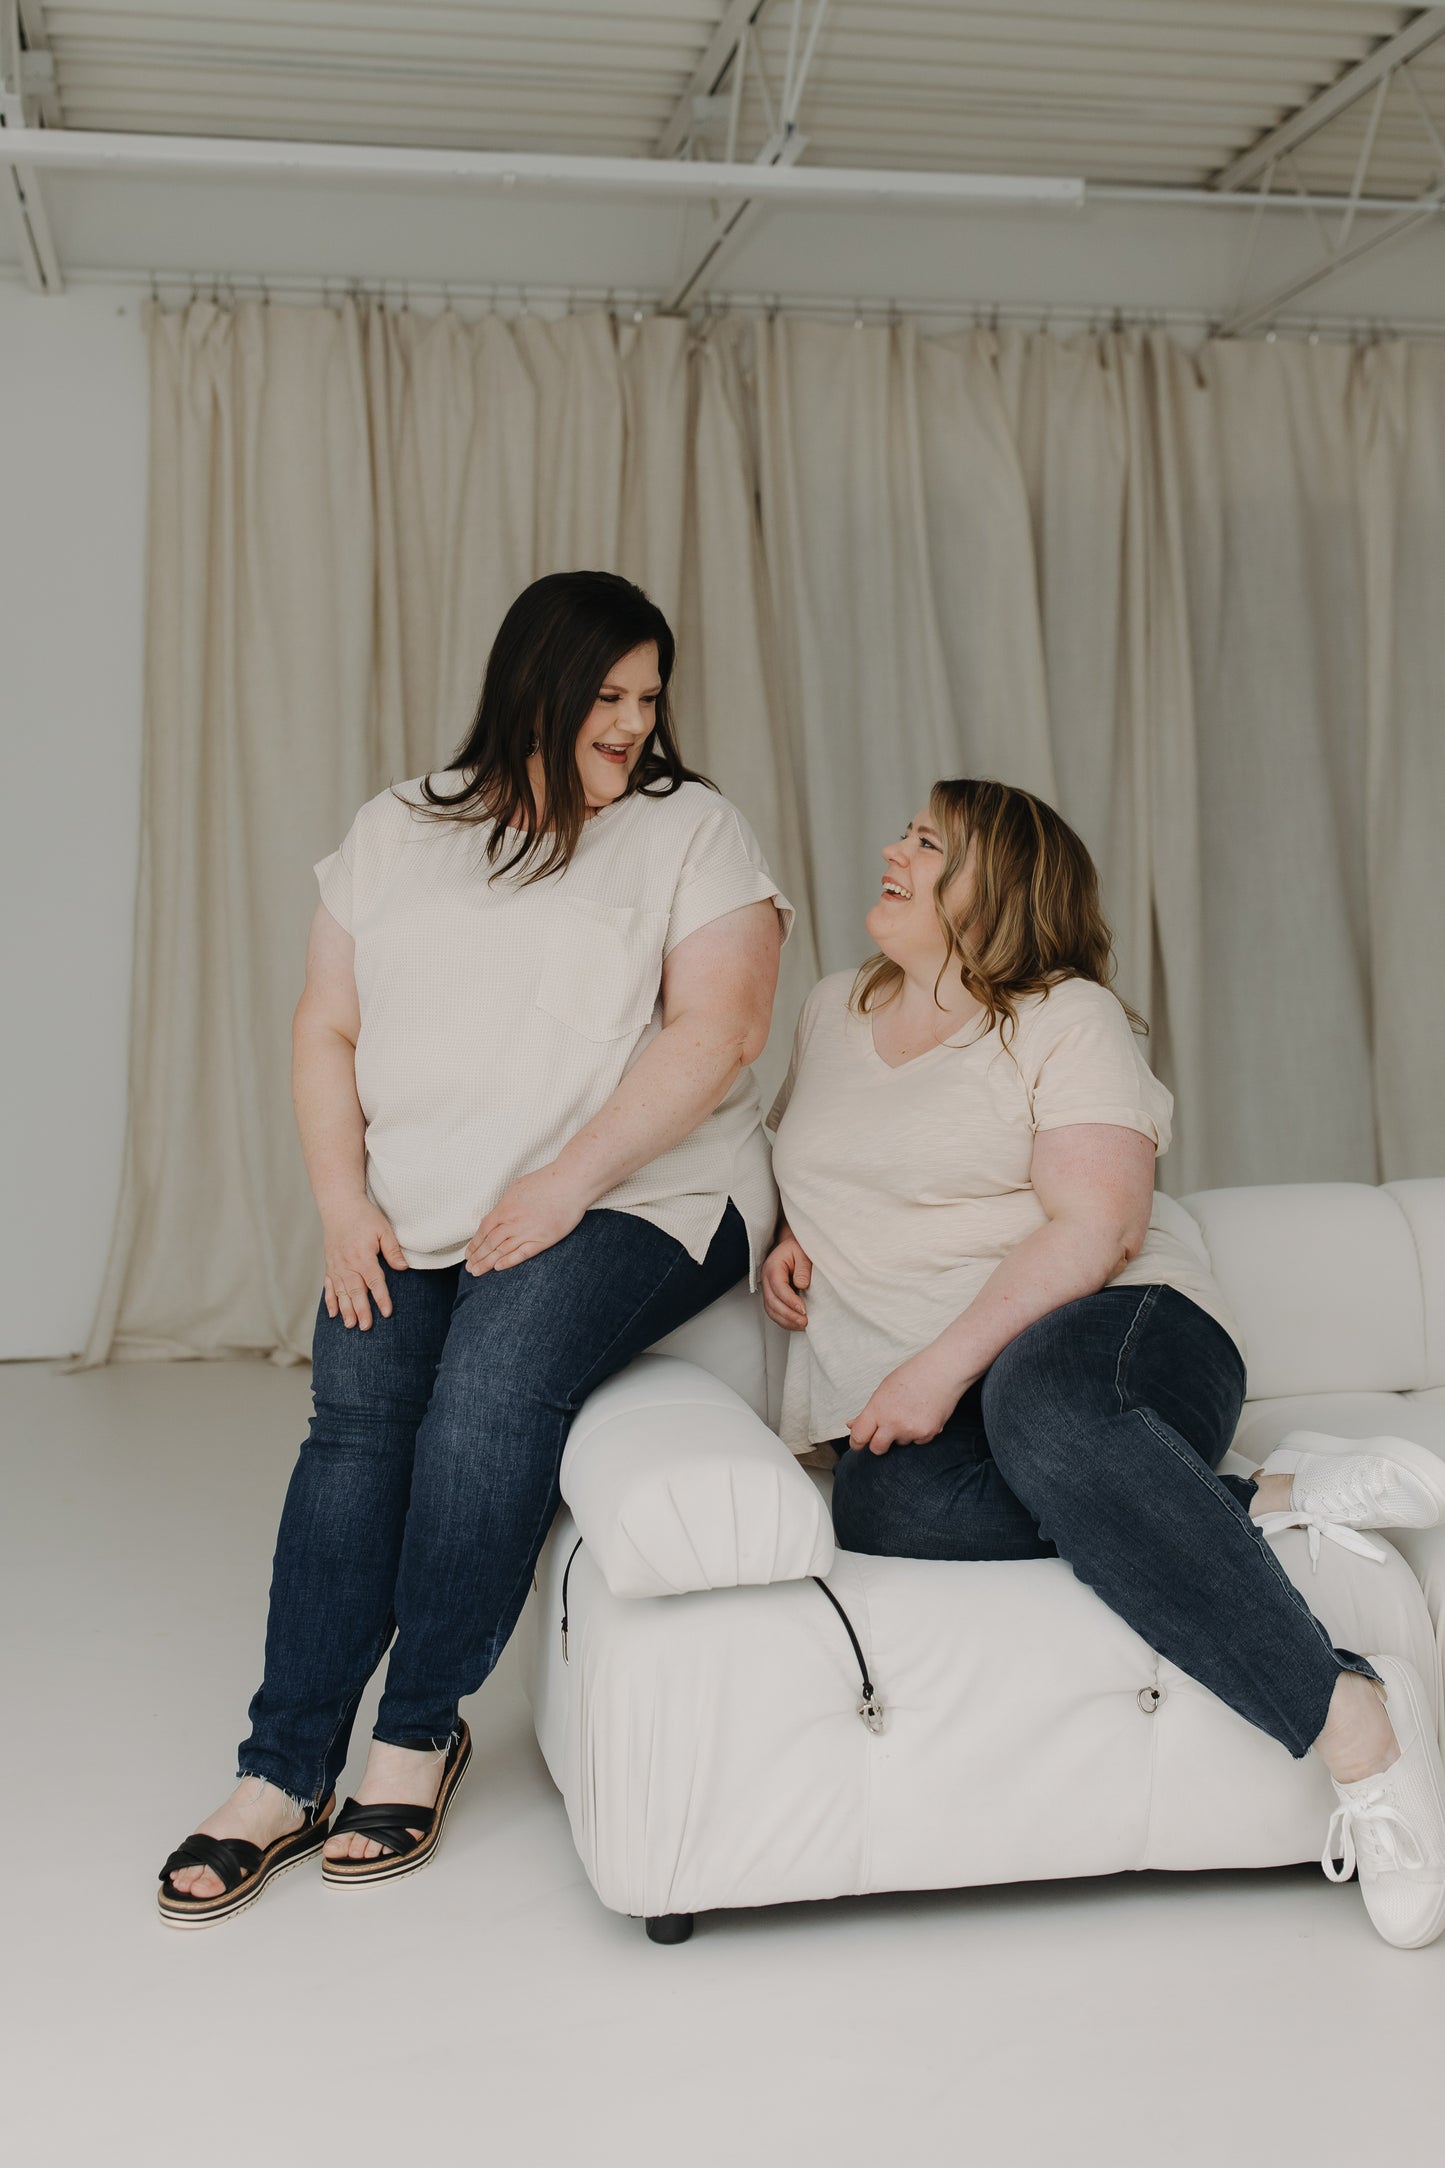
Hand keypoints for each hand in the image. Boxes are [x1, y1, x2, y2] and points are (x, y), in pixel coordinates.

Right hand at [321, 1197, 408, 1329]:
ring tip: (350, 1325)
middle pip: (355, 1291)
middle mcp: (347, 1263)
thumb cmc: (364, 1216)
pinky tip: (333, 1313)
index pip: (374, 1281)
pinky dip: (330, 1300)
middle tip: (365, 1327)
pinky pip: (328, 1286)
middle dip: (361, 1310)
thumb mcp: (383, 1229)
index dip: (381, 1298)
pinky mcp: (329, 1264)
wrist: (339, 1205)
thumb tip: (403, 1268)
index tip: (387, 1313)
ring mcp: (336, 1265)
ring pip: (340, 1292)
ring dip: (345, 1309)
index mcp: (363, 1255)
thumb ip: (393, 1250)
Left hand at [466, 1164, 589, 1275]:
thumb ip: (506, 1204)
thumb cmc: (547, 1181)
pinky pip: (522, 1254)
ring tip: (477, 1272)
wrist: (570, 1183)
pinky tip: (499, 1268)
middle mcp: (512, 1222)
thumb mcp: (518, 1187)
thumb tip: (497, 1215)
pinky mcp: (543, 1240)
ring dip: (487, 1263)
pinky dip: (509, 1262)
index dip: (474, 1244)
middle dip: (477, 1257)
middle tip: (469, 1267)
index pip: (483, 1230)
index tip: (469, 1253)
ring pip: (501, 1251)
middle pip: (489, 1243)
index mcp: (505, 1208)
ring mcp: (527, 1232)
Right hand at [761, 1230, 811, 1330]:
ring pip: (771, 1310)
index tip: (803, 1309)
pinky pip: (774, 1311)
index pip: (778, 1287)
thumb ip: (803, 1268)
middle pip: (772, 1301)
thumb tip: (802, 1284)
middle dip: (788, 1314)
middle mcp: (766, 1279)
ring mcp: (767, 1288)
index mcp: (773, 1267)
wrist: (791, 1248)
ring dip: (785, 1320)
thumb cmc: (797, 1249)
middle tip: (804, 1321)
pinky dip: (783, 1320)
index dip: (790, 1300)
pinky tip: (795, 1324)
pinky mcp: (772, 1296)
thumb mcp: (803, 1253)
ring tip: (801, 1325)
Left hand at [847, 1350, 973, 1455]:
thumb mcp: (883, 1390)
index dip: (857, 1442)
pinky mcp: (928, 1434)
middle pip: (877, 1449)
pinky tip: (923, 1415)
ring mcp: (911, 1431)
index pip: (859, 1437)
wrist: (942, 1371)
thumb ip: (868, 1412)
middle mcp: (893, 1423)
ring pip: (900, 1443)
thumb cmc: (912, 1376)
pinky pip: (918, 1441)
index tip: (859, 1442)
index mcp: (878, 1409)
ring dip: (902, 1434)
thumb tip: (852, 1425)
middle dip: (878, 1444)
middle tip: (884, 1432)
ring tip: (911, 1412)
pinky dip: (919, 1433)